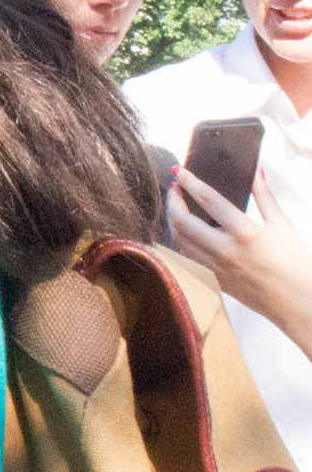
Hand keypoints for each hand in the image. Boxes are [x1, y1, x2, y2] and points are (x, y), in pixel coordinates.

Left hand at [170, 169, 311, 354]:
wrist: (300, 301)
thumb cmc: (296, 263)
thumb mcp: (283, 225)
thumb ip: (264, 197)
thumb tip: (255, 172)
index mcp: (245, 234)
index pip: (208, 200)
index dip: (189, 182)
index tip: (179, 170)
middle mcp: (225, 251)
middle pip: (182, 221)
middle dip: (172, 200)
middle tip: (175, 188)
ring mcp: (217, 268)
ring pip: (179, 241)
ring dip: (173, 220)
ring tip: (178, 207)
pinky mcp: (214, 281)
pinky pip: (187, 258)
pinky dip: (182, 241)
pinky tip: (187, 232)